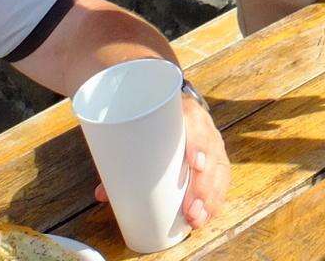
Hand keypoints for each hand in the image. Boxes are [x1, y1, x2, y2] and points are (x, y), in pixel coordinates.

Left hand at [93, 93, 229, 229]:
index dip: (198, 144)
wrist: (172, 104)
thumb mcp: (143, 128)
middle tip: (190, 210)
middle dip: (203, 185)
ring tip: (196, 219)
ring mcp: (213, 143)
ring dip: (210, 198)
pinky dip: (216, 198)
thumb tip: (102, 194)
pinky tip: (208, 214)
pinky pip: (222, 178)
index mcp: (186, 113)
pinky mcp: (216, 157)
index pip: (197, 124)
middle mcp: (204, 127)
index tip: (194, 163)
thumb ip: (123, 158)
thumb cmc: (155, 121)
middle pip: (211, 155)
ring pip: (219, 170)